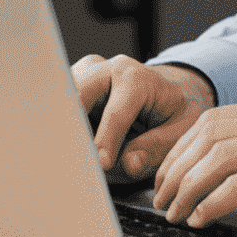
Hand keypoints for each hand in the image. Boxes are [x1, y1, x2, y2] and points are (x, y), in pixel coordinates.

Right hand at [74, 54, 215, 182]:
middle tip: (77, 162)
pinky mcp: (72, 87)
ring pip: (60, 101)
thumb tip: (128, 163)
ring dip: (65, 130)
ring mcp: (86, 76)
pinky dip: (61, 129)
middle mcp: (107, 71)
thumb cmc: (174, 111)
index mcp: (135, 78)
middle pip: (78, 98)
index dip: (107, 142)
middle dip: (76, 131)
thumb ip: (157, 147)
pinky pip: (56, 107)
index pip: (115, 114)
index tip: (102, 165)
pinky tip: (71, 149)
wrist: (169, 91)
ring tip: (75, 157)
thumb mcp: (180, 129)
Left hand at [151, 97, 236, 236]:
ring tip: (176, 212)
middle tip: (162, 196)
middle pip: (208, 132)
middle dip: (174, 166)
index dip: (183, 146)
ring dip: (186, 187)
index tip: (170, 174)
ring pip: (217, 156)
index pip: (218, 117)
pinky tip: (204, 219)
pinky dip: (211, 202)